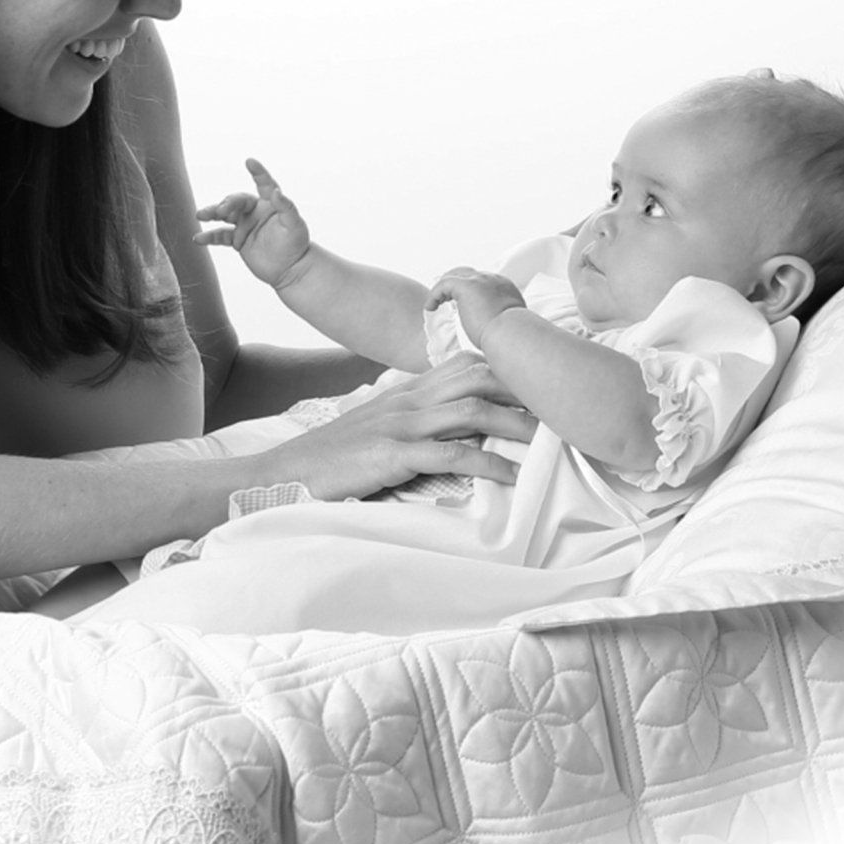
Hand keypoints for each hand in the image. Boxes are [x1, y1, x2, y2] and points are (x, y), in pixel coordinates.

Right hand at [195, 158, 312, 289]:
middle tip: (221, 211)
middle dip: (227, 203)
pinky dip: (209, 237)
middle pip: (237, 201)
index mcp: (270, 204)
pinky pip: (220, 236)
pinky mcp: (237, 240)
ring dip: (212, 213)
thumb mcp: (295, 226)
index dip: (258, 172)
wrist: (289, 269)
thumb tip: (277, 192)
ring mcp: (245, 225)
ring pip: (224, 215)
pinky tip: (198, 238)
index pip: (264, 184)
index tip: (250, 161)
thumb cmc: (296, 245)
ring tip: (200, 215)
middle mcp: (255, 211)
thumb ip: (287, 207)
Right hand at [254, 355, 539, 500]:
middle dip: (523, 390)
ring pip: (472, 412)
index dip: (507, 372)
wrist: (284, 472)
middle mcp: (408, 400)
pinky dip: (487, 465)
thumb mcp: (377, 430)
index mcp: (406, 392)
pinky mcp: (393, 456)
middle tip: (560, 408)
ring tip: (550, 440)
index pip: (466, 366)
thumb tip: (455, 433)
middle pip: (478, 378)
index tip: (541, 387)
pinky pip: (451, 455)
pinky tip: (512, 478)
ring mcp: (401, 425)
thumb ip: (414, 424)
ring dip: (516, 425)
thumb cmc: (333, 458)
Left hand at [426, 267, 526, 345]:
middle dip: (455, 285)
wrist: (512, 335)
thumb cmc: (511, 338)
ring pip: (455, 275)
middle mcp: (493, 280)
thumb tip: (493, 333)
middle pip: (468, 274)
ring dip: (443, 288)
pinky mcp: (467, 286)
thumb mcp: (508, 326)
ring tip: (434, 303)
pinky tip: (430, 307)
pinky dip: (435, 295)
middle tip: (443, 299)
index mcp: (505, 288)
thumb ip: (500, 322)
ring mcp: (480, 280)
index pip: (483, 283)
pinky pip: (444, 284)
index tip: (461, 305)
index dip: (469, 292)